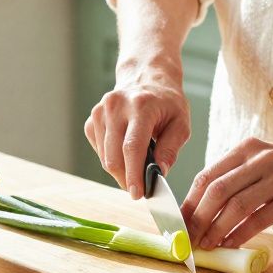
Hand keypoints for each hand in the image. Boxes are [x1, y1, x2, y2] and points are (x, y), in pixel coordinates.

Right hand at [84, 60, 189, 198]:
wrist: (146, 77)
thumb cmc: (167, 103)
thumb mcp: (181, 123)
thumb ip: (171, 149)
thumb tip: (159, 173)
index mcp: (141, 106)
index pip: (132, 147)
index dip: (133, 174)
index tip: (138, 194)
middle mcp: (115, 106)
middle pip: (113, 156)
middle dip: (126, 178)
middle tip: (140, 188)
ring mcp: (100, 112)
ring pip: (104, 157)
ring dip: (120, 170)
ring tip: (137, 165)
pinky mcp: (92, 119)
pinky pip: (99, 151)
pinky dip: (112, 158)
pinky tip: (125, 151)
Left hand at [180, 136, 272, 249]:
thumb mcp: (265, 162)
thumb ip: (239, 178)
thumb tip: (206, 208)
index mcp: (246, 150)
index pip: (206, 176)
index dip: (188, 202)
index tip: (178, 223)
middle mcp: (258, 160)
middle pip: (215, 190)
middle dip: (197, 218)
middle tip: (188, 238)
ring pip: (235, 205)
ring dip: (215, 229)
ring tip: (206, 245)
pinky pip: (259, 219)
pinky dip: (240, 234)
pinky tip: (230, 245)